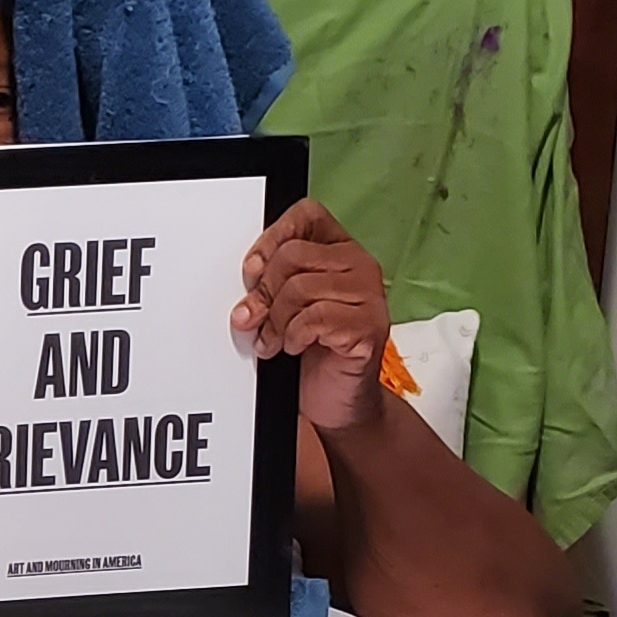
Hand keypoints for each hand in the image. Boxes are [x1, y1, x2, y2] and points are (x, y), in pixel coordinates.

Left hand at [231, 198, 391, 433]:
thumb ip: (268, 286)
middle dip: (263, 291)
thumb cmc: (310, 351)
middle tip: (254, 318)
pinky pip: (315, 317)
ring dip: (276, 321)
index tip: (251, 269)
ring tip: (274, 340)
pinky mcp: (369, 325)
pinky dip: (294, 335)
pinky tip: (296, 347)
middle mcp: (357, 265)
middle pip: (292, 255)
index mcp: (337, 250)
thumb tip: (247, 282)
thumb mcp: (281, 309)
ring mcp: (369, 295)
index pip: (306, 216)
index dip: (272, 237)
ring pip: (299, 287)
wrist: (334, 400)